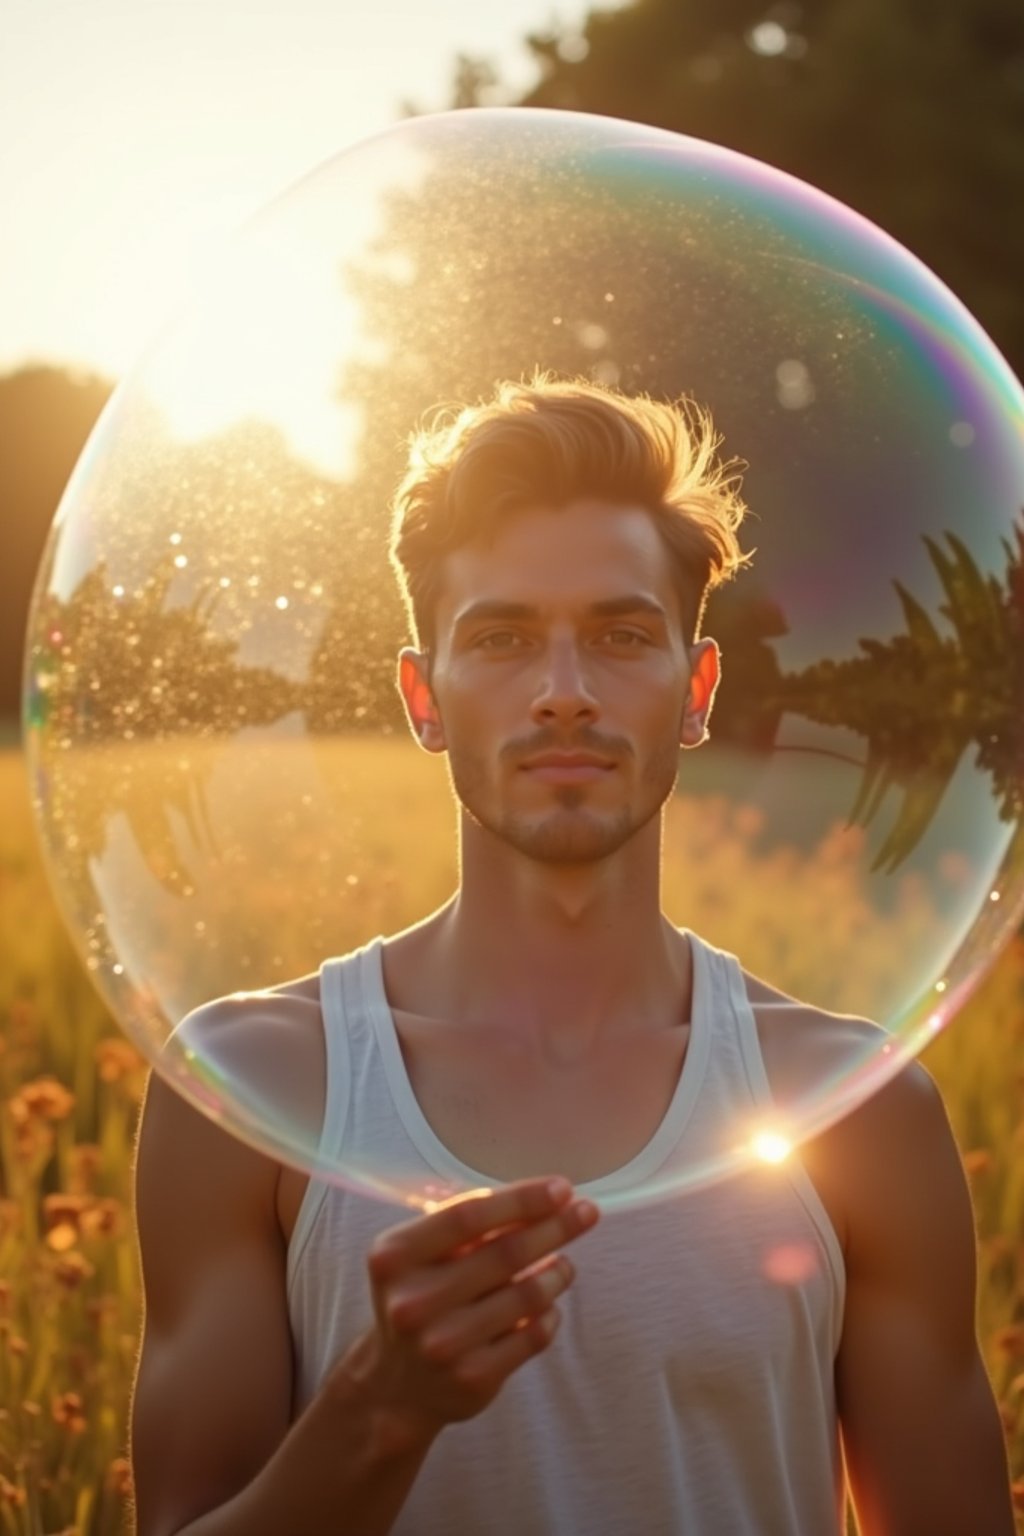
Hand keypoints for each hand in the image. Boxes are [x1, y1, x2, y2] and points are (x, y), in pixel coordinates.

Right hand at [341, 1177, 598, 1442]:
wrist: (396, 1387)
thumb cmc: (417, 1298)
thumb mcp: (418, 1255)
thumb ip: (465, 1226)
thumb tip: (542, 1197)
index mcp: (395, 1257)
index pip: (468, 1216)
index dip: (521, 1199)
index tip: (562, 1188)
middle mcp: (414, 1301)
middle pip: (505, 1252)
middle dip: (556, 1227)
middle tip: (587, 1212)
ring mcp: (444, 1344)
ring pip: (528, 1295)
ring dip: (558, 1273)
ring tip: (564, 1264)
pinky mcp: (473, 1379)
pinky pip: (534, 1335)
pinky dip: (550, 1313)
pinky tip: (549, 1304)